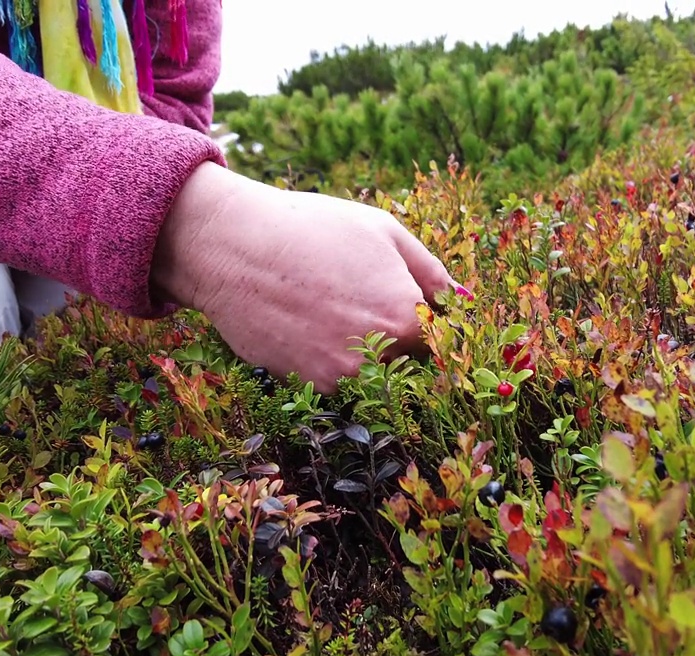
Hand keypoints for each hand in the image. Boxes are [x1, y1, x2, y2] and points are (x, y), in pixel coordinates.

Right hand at [152, 163, 456, 393]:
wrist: (231, 248)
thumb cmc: (311, 229)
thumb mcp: (383, 232)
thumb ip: (431, 272)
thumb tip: (463, 301)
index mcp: (407, 318)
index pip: (443, 342)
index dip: (433, 326)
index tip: (419, 314)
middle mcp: (380, 358)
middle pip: (410, 362)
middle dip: (400, 340)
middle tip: (363, 304)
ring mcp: (342, 379)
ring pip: (373, 373)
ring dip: (365, 351)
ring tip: (332, 308)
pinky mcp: (308, 387)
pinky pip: (338, 379)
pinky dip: (331, 357)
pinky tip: (309, 322)